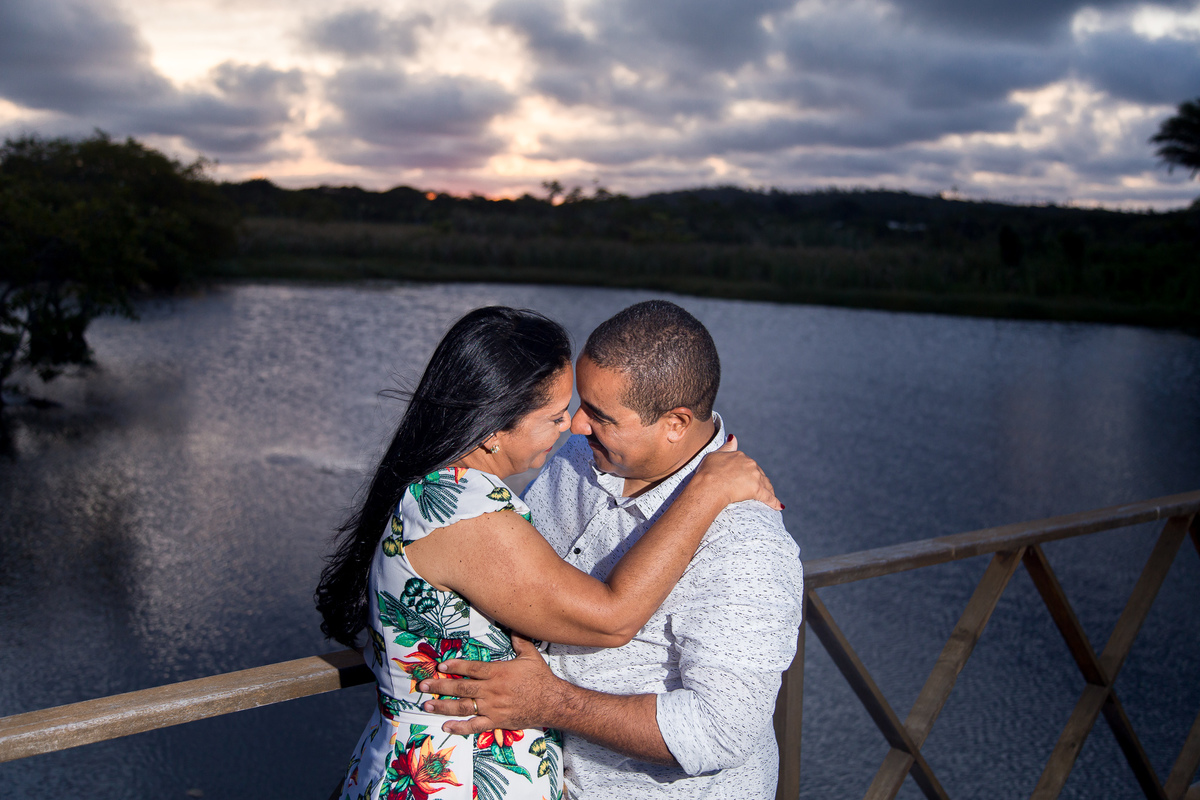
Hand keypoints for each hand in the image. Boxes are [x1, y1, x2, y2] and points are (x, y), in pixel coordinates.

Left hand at [419, 634, 564, 733]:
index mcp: (498, 672)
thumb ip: (519, 640)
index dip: (455, 666)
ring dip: (443, 706)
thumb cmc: (541, 678)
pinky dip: (459, 727)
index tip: (440, 666)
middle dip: (440, 686)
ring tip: (426, 705)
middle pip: (461, 687)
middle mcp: (492, 690)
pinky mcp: (496, 721)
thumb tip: (512, 624)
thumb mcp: (530, 655)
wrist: (553, 702)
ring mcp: (492, 707)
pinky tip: (446, 726)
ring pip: (463, 706)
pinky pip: (474, 726)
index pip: (472, 668)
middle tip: (423, 685)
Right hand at [693, 434, 781, 509]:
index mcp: (740, 456)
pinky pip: (768, 497)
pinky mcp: (757, 489)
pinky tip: (778, 506)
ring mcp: (755, 476)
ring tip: (769, 496)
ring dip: (768, 490)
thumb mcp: (715, 455)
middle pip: (759, 473)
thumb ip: (726, 447)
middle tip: (758, 489)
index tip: (748, 477)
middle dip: (759, 480)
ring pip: (765, 484)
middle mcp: (750, 464)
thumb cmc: (708, 472)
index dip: (749, 472)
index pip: (749, 464)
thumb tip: (733, 437)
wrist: (709, 485)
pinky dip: (774, 502)